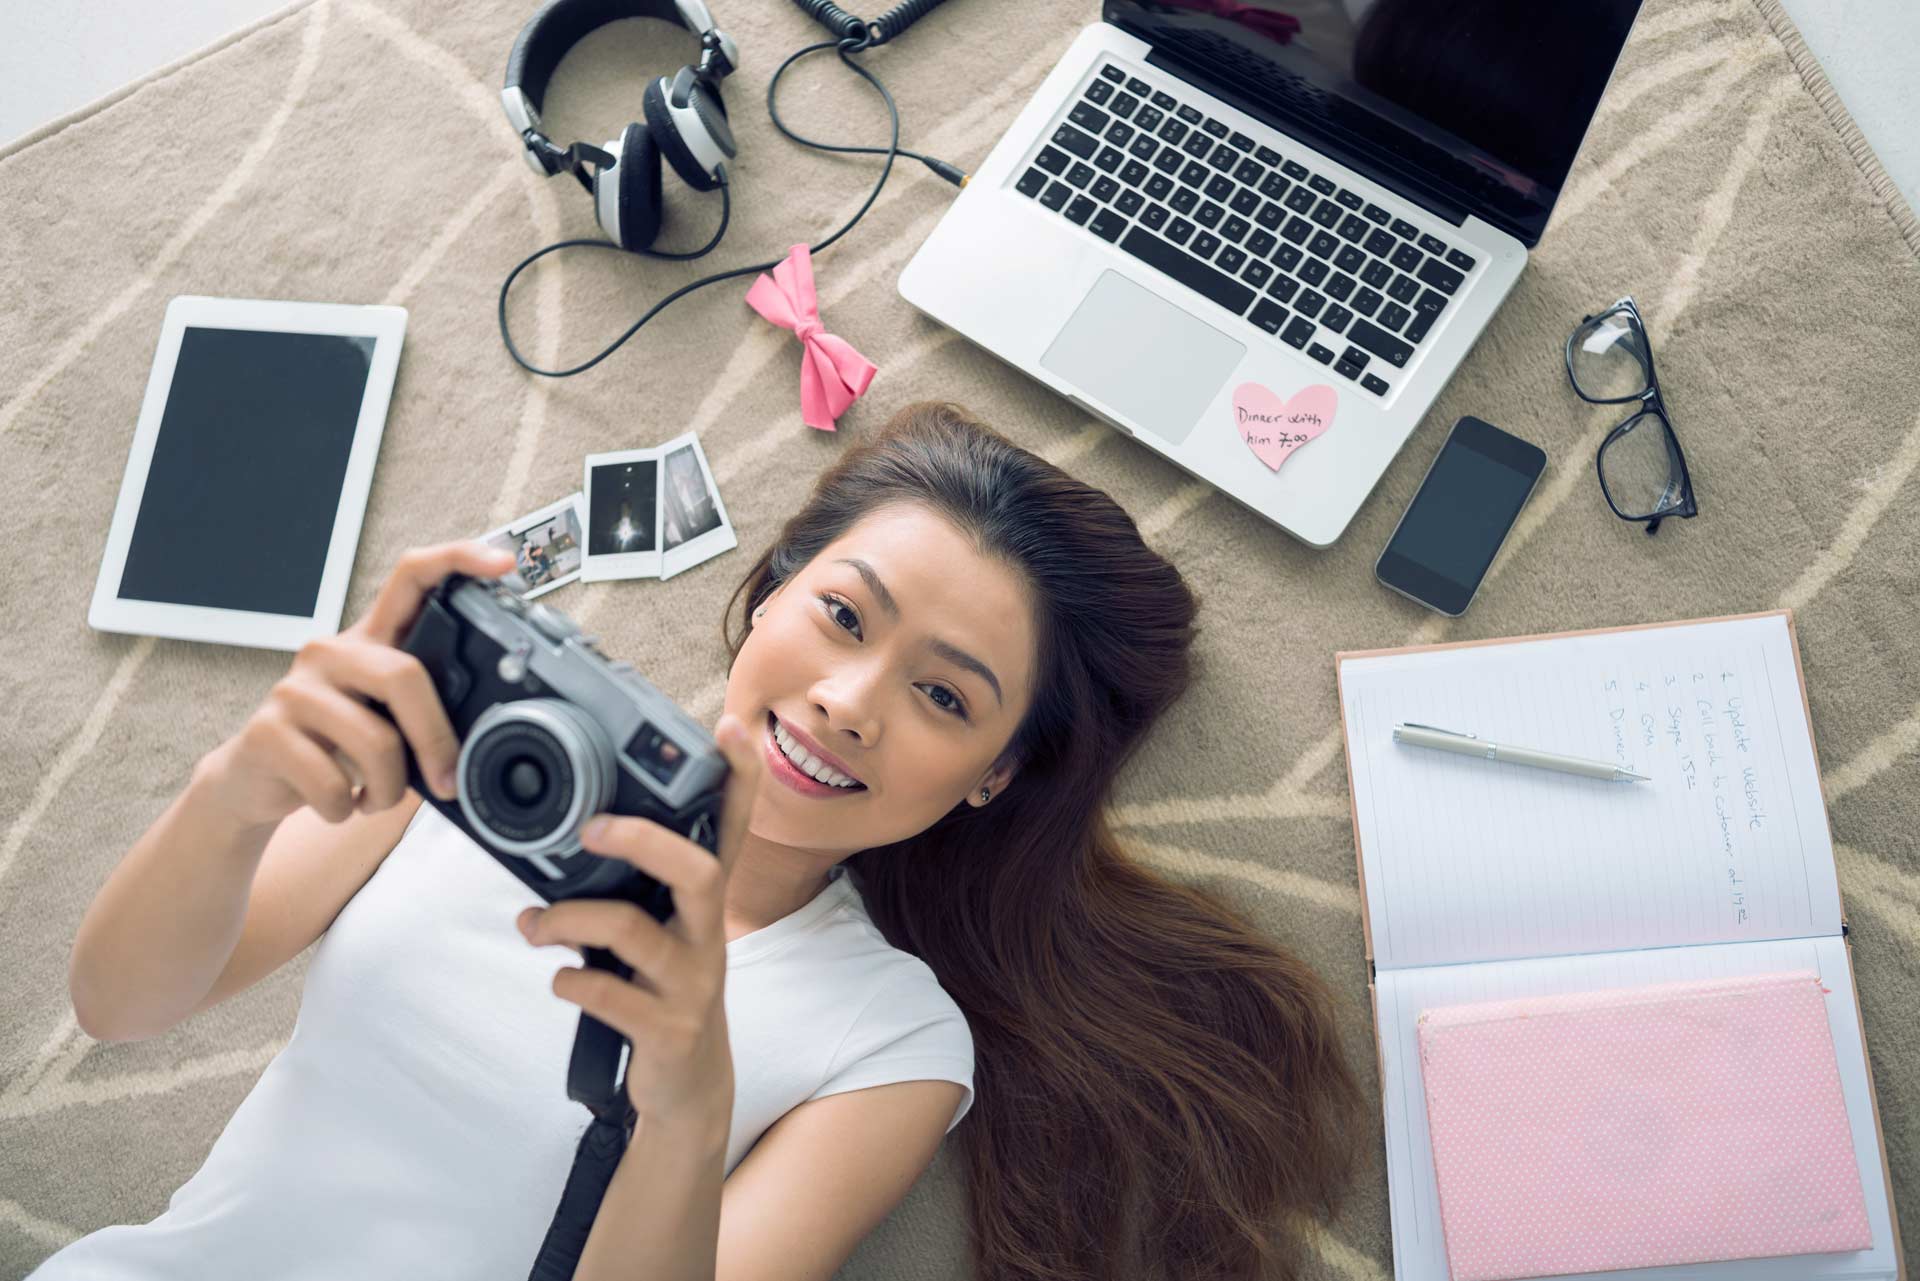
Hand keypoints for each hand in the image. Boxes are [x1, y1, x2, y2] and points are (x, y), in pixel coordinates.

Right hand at [198, 541, 517, 828]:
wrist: (253, 782)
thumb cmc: (337, 748)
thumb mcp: (386, 721)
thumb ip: (424, 713)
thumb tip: (483, 739)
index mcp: (371, 640)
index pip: (412, 577)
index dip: (457, 561)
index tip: (503, 563)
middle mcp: (332, 651)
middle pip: (404, 676)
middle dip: (435, 739)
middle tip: (447, 782)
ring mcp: (295, 688)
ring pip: (376, 741)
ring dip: (389, 790)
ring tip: (378, 797)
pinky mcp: (266, 731)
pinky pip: (332, 782)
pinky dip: (347, 807)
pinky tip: (341, 802)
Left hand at [517, 713, 765, 1120]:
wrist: (689, 1085)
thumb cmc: (659, 989)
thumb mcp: (655, 931)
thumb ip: (626, 889)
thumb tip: (561, 845)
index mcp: (703, 902)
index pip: (733, 828)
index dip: (739, 778)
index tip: (730, 728)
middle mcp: (708, 935)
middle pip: (701, 870)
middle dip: (643, 842)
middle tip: (591, 830)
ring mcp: (692, 983)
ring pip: (635, 932)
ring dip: (569, 920)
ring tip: (532, 923)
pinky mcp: (668, 1029)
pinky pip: (611, 996)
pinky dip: (571, 981)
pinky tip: (557, 978)